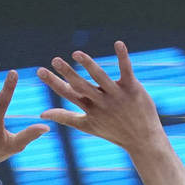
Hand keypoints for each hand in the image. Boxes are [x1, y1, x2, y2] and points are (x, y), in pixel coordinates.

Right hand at [36, 41, 164, 151]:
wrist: (144, 141)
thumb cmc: (114, 132)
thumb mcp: (88, 126)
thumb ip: (65, 117)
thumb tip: (42, 114)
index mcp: (90, 109)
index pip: (68, 94)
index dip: (54, 82)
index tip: (39, 70)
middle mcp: (102, 102)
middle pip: (82, 86)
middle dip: (68, 73)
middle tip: (55, 59)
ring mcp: (117, 95)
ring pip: (101, 78)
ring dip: (89, 65)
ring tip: (77, 54)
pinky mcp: (133, 89)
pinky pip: (126, 70)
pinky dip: (122, 57)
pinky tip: (118, 43)